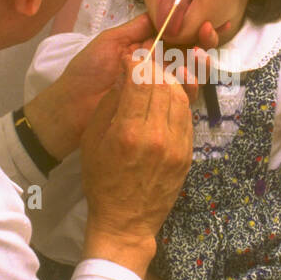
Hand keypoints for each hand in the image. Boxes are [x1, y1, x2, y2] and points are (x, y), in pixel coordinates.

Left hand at [24, 15, 225, 159]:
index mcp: (146, 46)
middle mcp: (158, 64)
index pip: (177, 33)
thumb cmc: (88, 70)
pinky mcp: (160, 107)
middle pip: (190, 51)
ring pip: (191, 72)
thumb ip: (138, 27)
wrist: (72, 106)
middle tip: (210, 31)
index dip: (195, 24)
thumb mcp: (111, 41)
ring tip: (199, 52)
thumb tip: (165, 9)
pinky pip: (182, 97)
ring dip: (200, 61)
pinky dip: (190, 85)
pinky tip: (187, 74)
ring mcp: (160, 86)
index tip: (212, 16)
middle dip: (205, 39)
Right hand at [81, 52, 192, 277]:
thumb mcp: (93, 140)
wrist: (125, 221)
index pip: (141, 80)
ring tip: (155, 83)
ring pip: (180, 98)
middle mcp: (157, 136)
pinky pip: (187, 117)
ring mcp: (177, 146)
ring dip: (169, 83)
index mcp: (129, 132)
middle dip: (154, 69)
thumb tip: (126, 75)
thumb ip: (111, 104)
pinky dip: (178, 103)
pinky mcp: (187, 154)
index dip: (136, 62)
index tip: (131, 58)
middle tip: (144, 67)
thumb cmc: (101, 181)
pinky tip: (166, 103)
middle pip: (164, 84)